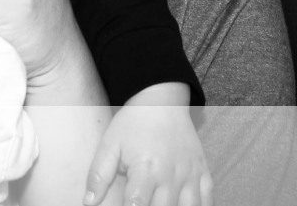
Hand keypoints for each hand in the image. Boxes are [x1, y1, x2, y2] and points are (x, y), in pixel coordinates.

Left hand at [84, 85, 208, 205]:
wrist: (161, 100)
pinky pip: (208, 199)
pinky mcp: (203, 172)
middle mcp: (171, 174)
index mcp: (146, 169)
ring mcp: (190, 175)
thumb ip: (99, 175)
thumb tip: (88, 203)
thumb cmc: (133, 124)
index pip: (137, 204)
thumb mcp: (110, 145)